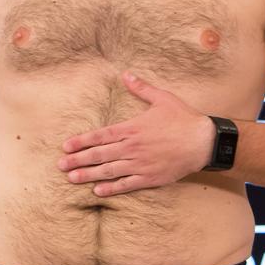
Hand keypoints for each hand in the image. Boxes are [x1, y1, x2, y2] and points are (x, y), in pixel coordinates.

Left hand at [57, 71, 215, 196]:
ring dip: (88, 175)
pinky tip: (97, 191)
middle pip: (99, 155)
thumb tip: (126, 74)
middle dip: (78, 160)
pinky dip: (111, 188)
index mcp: (132, 128)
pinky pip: (126, 185)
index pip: (100, 136)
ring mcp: (140, 164)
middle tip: (61, 166)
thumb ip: (141, 88)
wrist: (203, 142)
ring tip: (71, 178)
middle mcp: (132, 147)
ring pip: (108, 171)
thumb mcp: (162, 99)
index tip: (66, 146)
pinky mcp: (150, 178)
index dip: (81, 141)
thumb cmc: (183, 119)